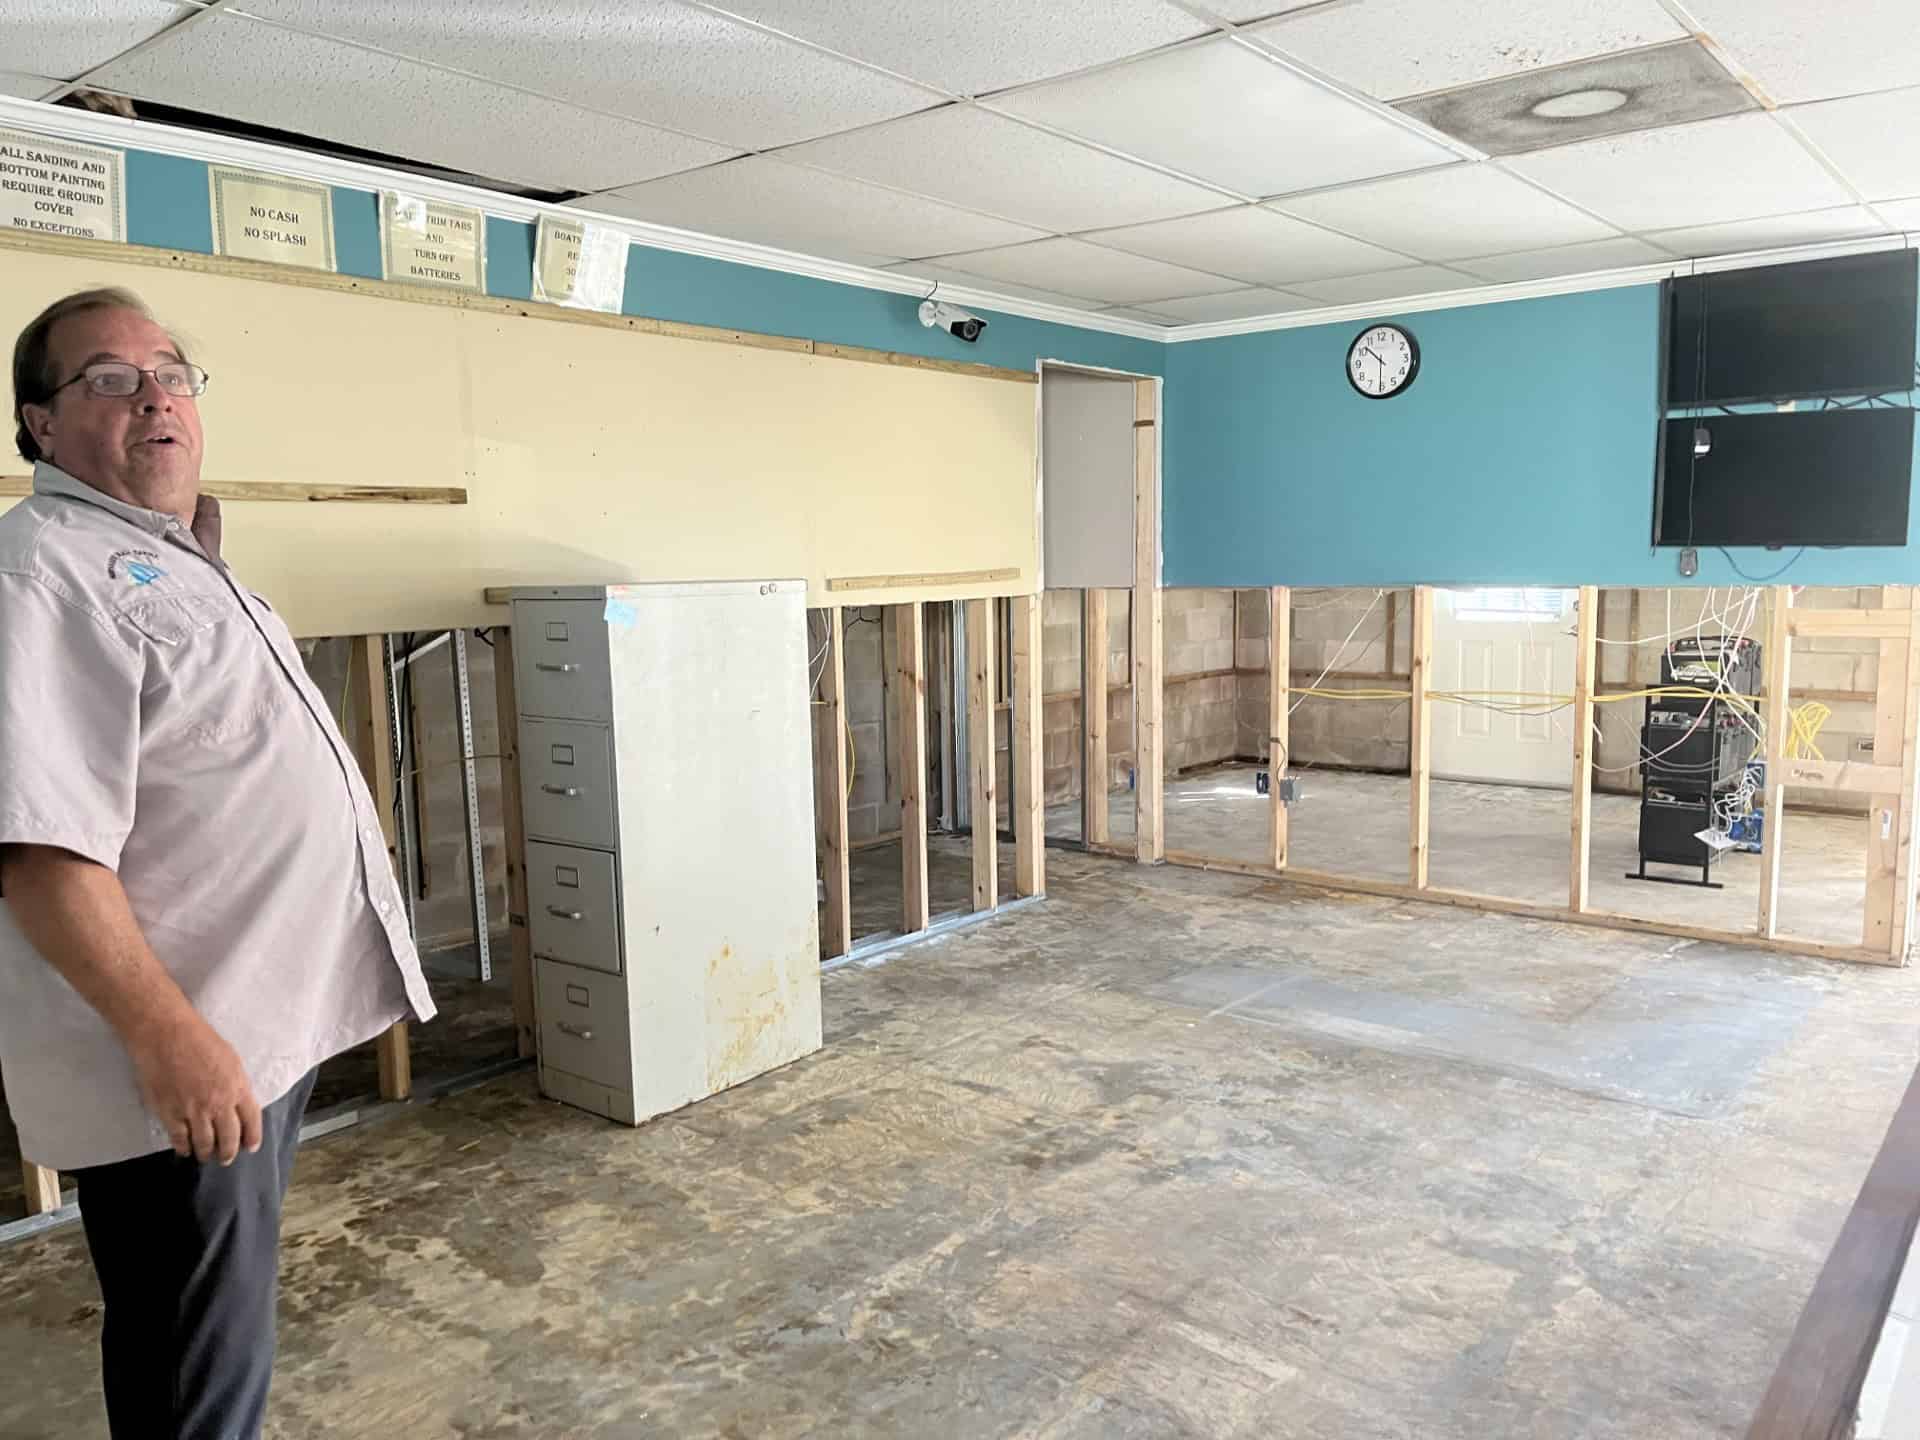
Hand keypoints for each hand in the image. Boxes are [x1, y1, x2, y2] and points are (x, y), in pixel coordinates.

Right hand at [126, 1008, 262, 1163]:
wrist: (166, 1035)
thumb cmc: (199, 1039)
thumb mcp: (231, 1059)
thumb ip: (236, 1084)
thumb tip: (237, 1102)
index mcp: (237, 1087)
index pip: (251, 1121)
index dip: (252, 1137)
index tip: (250, 1147)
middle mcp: (218, 1103)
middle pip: (229, 1138)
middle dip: (228, 1152)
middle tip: (226, 1158)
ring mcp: (193, 1111)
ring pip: (204, 1143)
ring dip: (206, 1153)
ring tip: (206, 1156)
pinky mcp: (170, 1113)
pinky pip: (179, 1139)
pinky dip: (183, 1148)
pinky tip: (185, 1150)